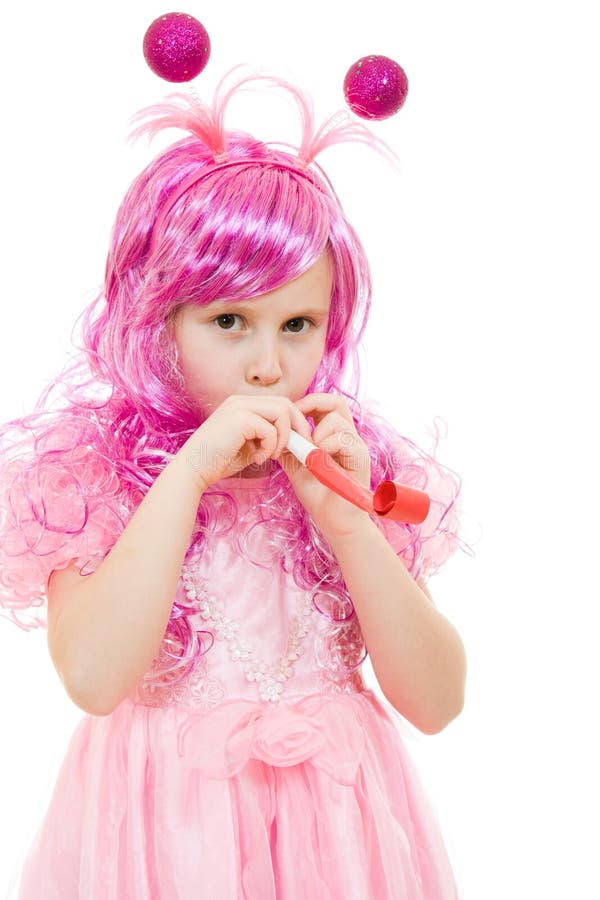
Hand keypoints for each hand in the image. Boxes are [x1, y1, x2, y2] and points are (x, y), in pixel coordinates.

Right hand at [179, 394, 312, 489]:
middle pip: (285, 403)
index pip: (279, 404)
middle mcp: (241, 401)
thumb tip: (294, 438)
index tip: (299, 442)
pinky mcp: (239, 418)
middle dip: (298, 426)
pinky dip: (270, 446)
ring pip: (282, 412)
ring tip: (272, 455)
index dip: (294, 422)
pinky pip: (270, 429)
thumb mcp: (249, 445)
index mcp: (243, 404)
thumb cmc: (220, 461)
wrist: (194, 469)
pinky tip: (258, 459)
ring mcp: (239, 407)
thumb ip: (268, 437)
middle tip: (300, 448)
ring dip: (283, 437)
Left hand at [277, 392, 372, 537]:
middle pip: (336, 401)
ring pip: (336, 419)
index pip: (326, 403)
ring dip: (316, 434)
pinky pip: (343, 439)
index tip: (289, 418)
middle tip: (296, 423)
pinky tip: (318, 464)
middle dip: (312, 405)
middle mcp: (348, 437)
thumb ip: (290, 447)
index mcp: (335, 435)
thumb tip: (273, 429)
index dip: (307, 403)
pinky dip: (325, 447)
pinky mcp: (360, 458)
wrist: (335, 522)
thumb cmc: (319, 495)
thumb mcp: (297, 466)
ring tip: (309, 455)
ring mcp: (356, 446)